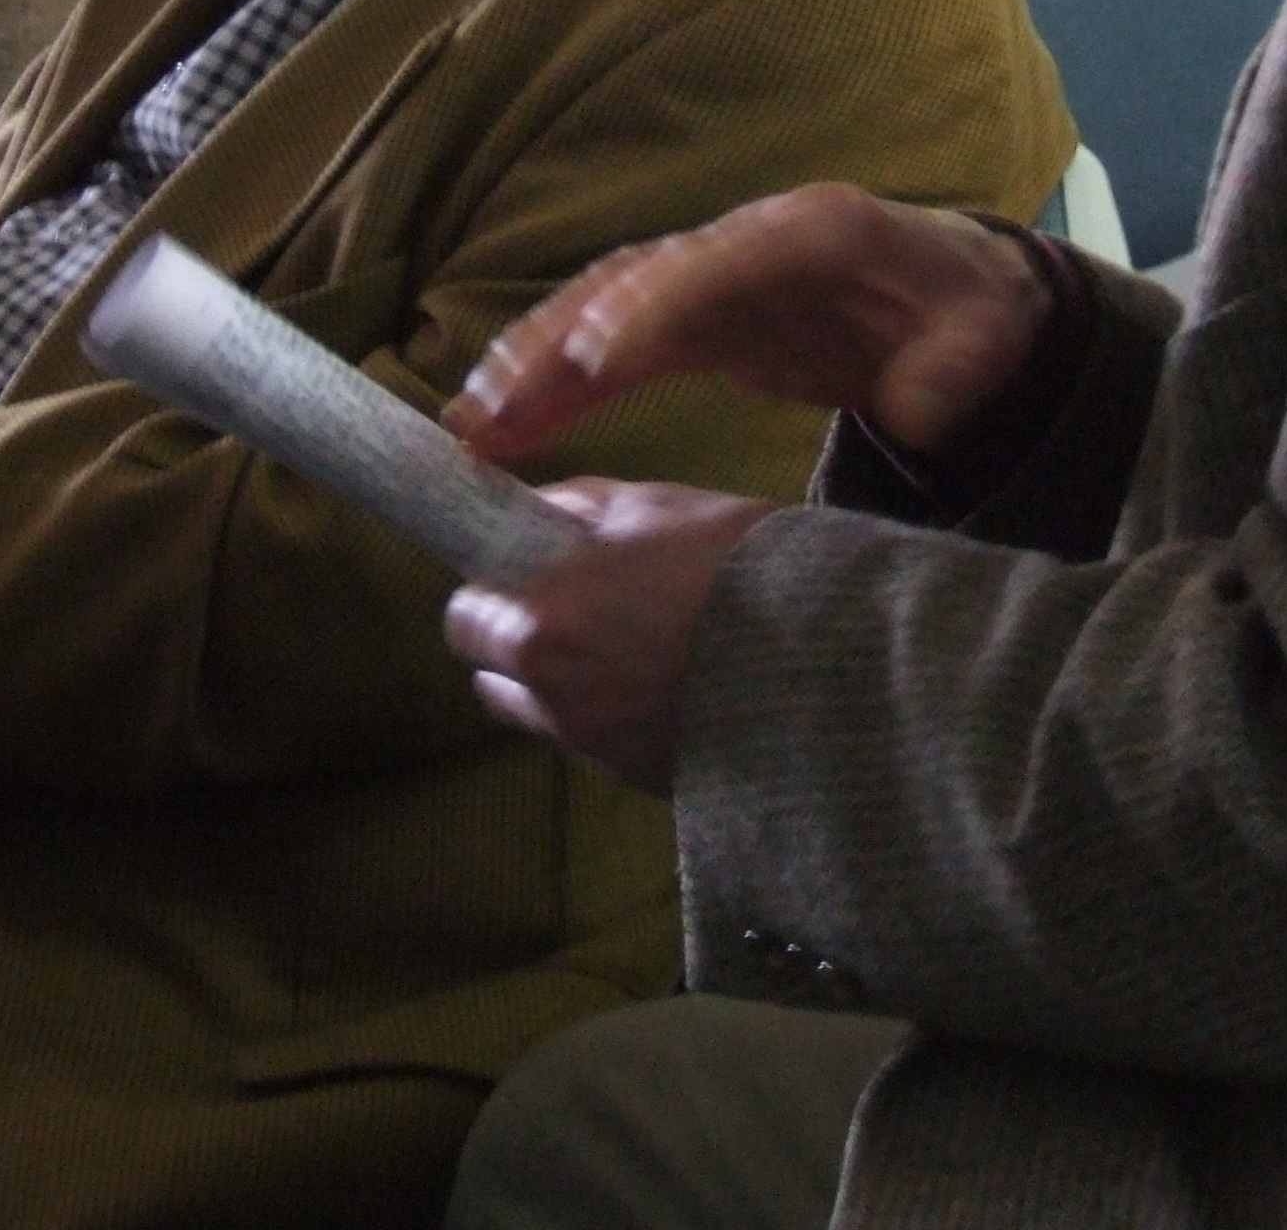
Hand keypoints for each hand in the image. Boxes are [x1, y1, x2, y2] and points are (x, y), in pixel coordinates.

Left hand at [443, 480, 781, 793]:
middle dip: (519, 645)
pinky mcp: (642, 781)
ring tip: (628, 648)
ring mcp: (598, 750)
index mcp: (538, 628)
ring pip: (546, 717)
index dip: (489, 594)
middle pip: (494, 679)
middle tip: (577, 609)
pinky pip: (601, 744)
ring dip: (564, 685)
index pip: (463, 622)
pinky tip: (667, 682)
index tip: (527, 573)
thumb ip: (580, 506)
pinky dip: (614, 717)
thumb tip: (539, 507)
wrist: (824, 654)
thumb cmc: (731, 562)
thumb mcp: (655, 506)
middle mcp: (553, 701)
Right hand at [446, 182, 1054, 461]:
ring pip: (602, 311)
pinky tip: (500, 428)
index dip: (661, 303)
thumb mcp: (983, 335)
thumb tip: (915, 405)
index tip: (603, 354)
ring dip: (533, 364)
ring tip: (469, 426)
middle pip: (637, 279)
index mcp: (814, 232)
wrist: (957, 297)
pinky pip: (608, 350)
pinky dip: (555, 385)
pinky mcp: (690, 326)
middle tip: (494, 403)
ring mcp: (708, 282)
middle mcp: (741, 245)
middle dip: (561, 337)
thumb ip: (950, 369)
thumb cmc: (967, 310)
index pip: (725, 261)